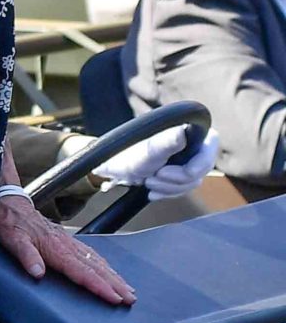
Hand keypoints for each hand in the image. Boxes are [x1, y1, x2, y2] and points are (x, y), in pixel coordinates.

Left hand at [0, 194, 135, 304]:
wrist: (11, 204)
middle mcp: (68, 246)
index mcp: (57, 249)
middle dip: (115, 285)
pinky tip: (111, 271)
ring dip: (114, 277)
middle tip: (131, 299)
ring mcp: (70, 242)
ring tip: (129, 289)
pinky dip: (105, 265)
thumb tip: (37, 273)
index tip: (115, 298)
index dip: (100, 286)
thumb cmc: (11, 224)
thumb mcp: (13, 240)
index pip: (82, 272)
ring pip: (97, 262)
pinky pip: (91, 254)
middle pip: (96, 269)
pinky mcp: (68, 240)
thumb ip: (26, 256)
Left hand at [91, 125, 219, 200]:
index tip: (168, 171)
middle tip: (153, 178)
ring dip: (169, 187)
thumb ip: (165, 143)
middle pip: (202, 169)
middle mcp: (191, 143)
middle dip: (177, 179)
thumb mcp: (146, 150)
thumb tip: (181, 133)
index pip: (211, 146)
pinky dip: (167, 192)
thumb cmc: (125, 152)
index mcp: (187, 130)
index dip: (197, 164)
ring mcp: (185, 159)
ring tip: (148, 182)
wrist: (111, 166)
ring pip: (193, 182)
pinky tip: (151, 191)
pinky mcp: (178, 173)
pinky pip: (183, 189)